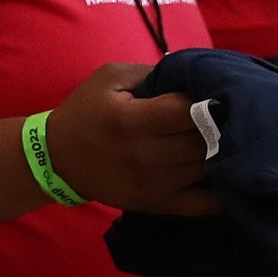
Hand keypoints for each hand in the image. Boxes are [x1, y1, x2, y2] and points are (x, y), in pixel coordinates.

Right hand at [43, 62, 220, 215]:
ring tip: (216, 141)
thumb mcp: (109, 77)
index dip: (204, 100)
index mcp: (132, 120)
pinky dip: (220, 190)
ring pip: (209, 168)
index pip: (190, 110)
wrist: (57, 158)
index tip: (204, 96)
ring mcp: (153, 184)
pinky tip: (218, 173)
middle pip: (204, 140)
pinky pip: (205, 204)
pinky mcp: (157, 205)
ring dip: (219, 153)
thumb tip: (195, 77)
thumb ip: (152, 72)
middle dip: (215, 126)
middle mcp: (144, 155)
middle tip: (215, 119)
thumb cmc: (86, 112)